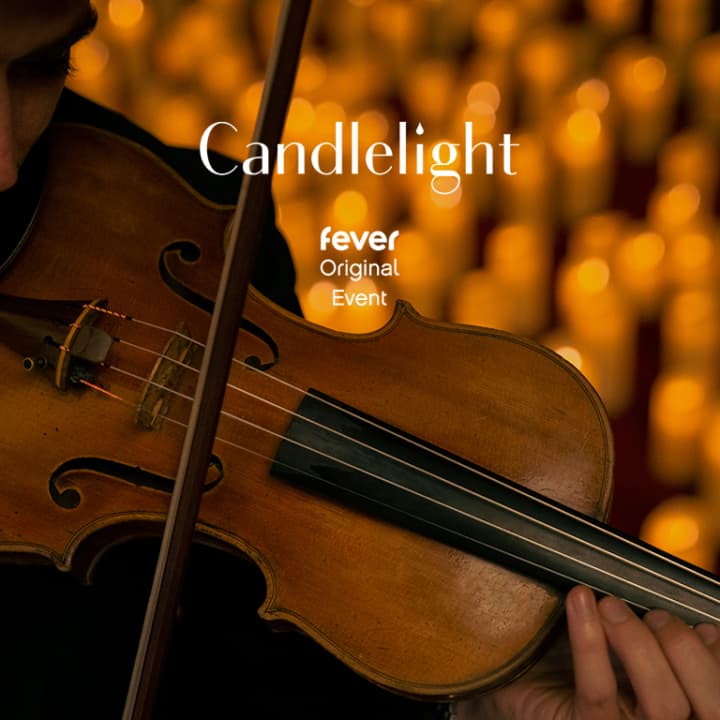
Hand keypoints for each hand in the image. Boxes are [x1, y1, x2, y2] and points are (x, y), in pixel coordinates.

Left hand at [454, 585, 719, 719]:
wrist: (517, 683)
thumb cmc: (573, 663)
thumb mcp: (624, 648)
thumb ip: (656, 636)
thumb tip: (689, 610)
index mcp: (678, 711)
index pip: (718, 696)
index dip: (717, 659)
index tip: (701, 625)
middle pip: (705, 704)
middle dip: (685, 649)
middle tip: (653, 613)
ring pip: (662, 703)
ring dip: (641, 643)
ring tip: (611, 605)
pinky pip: (598, 691)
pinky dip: (591, 641)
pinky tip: (581, 600)